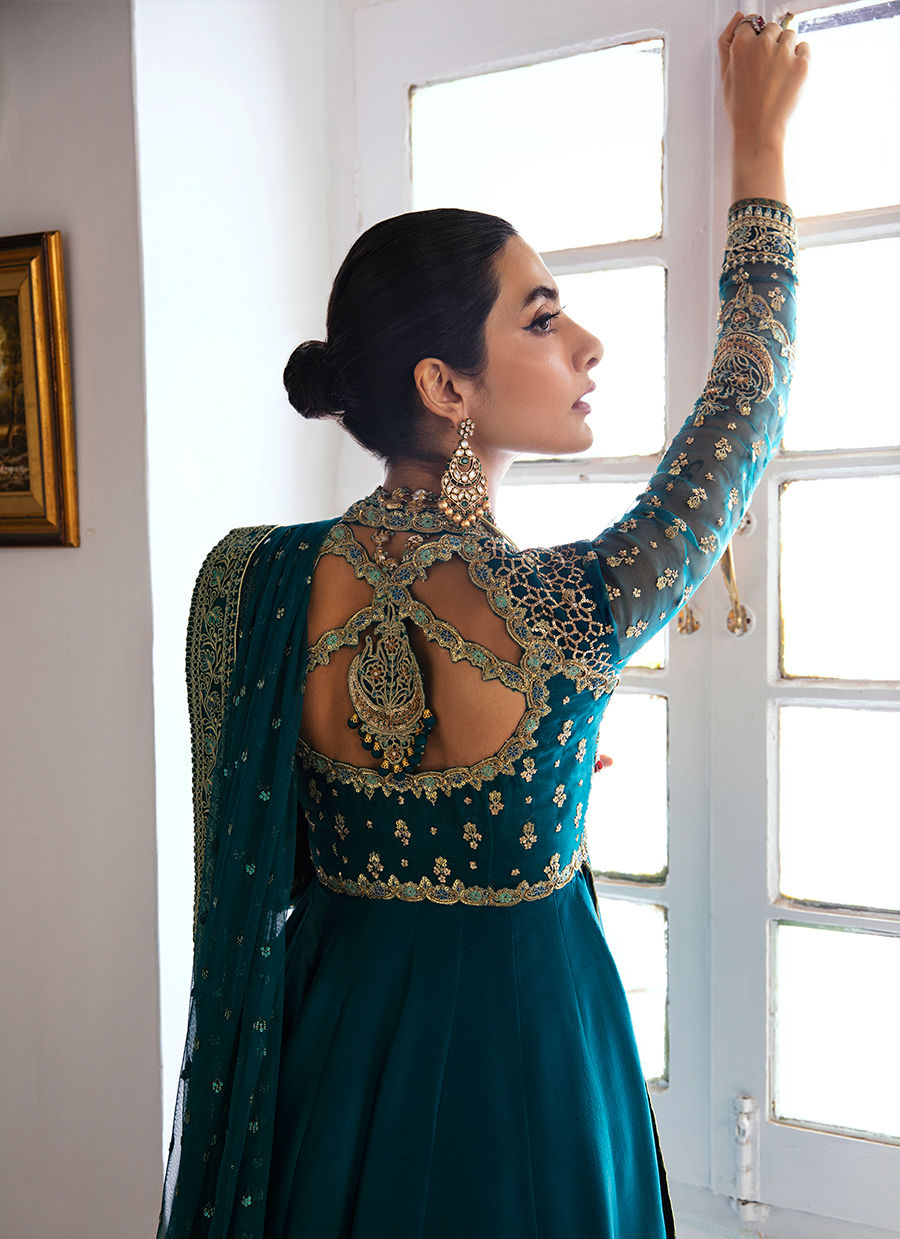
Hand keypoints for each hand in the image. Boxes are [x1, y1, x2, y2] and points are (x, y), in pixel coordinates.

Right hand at [719, 12, 809, 201]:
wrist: (759, 132)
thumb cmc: (741, 108)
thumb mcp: (725, 76)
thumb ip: (727, 43)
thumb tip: (739, 18)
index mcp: (740, 46)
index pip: (749, 24)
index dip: (752, 39)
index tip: (754, 52)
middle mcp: (762, 45)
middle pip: (771, 28)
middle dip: (770, 43)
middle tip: (766, 69)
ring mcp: (784, 54)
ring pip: (789, 35)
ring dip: (786, 49)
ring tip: (777, 74)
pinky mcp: (802, 64)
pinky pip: (805, 47)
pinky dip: (800, 58)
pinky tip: (788, 76)